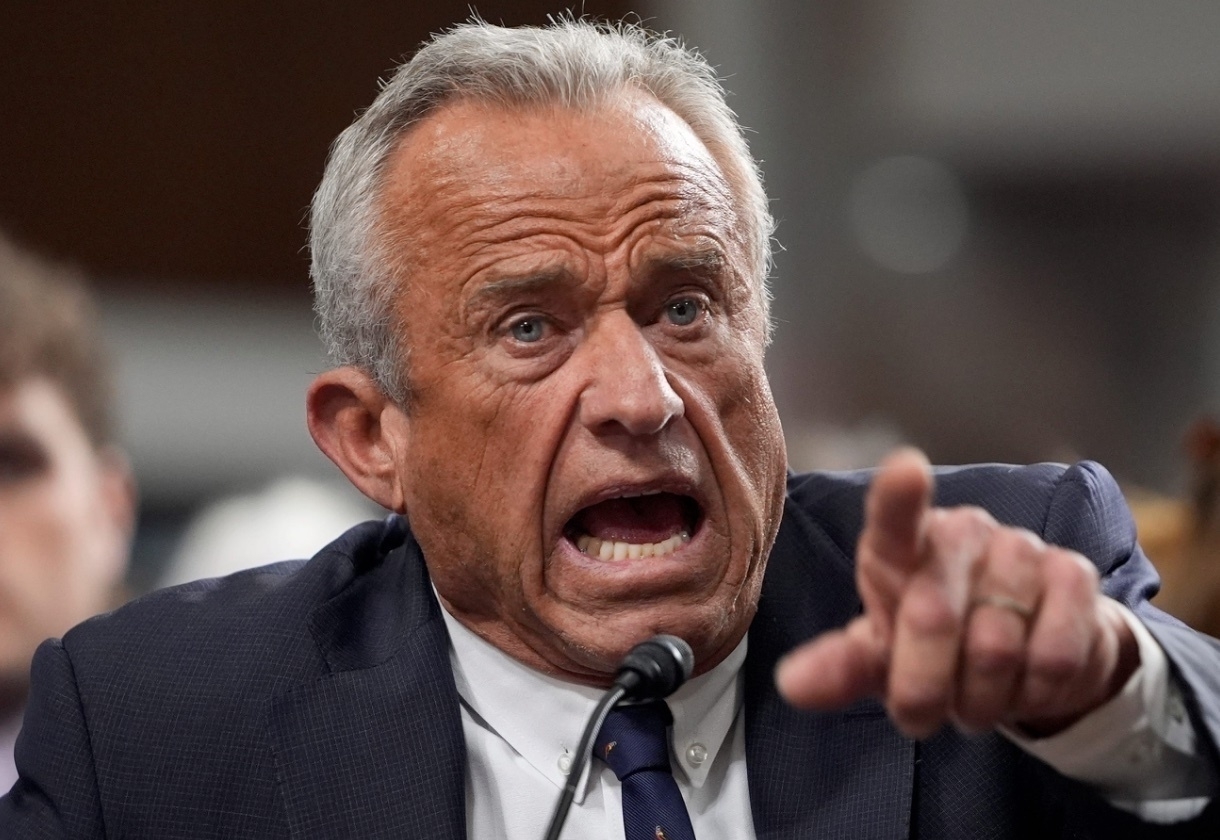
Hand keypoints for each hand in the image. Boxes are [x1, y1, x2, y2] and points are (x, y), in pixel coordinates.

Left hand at [775, 448, 1139, 738]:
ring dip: (984, 696)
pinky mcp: (1075, 574)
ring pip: (996, 648)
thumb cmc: (938, 649)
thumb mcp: (884, 659)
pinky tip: (1029, 678)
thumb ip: (843, 666)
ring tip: (981, 691)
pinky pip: (1054, 654)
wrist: (1027, 659)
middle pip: (933, 617)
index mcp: (900, 548)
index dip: (900, 495)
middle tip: (933, 707)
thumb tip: (793, 685)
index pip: (894, 518)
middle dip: (927, 686)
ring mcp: (1020, 548)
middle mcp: (959, 533)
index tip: (906, 469)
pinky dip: (1037, 689)